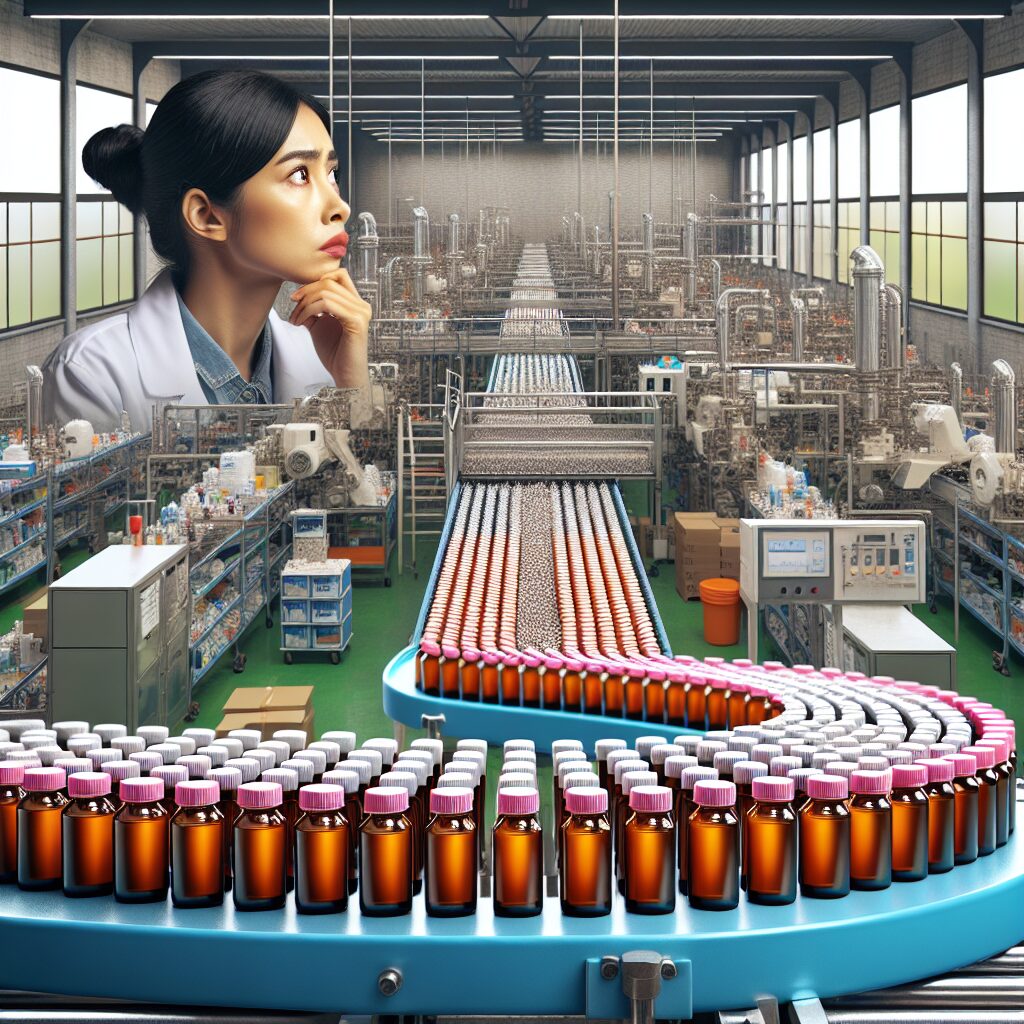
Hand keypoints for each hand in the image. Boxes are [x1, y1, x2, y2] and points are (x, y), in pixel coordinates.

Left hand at [288, 268, 371, 387]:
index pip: (338, 275)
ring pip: (326, 292)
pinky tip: (301, 322)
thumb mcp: (319, 326)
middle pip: (329, 281)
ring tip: (295, 319)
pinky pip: (327, 304)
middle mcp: (361, 305)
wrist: (345, 375)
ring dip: (304, 304)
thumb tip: (298, 297)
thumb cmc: (334, 353)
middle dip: (305, 292)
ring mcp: (361, 312)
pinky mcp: (356, 321)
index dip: (315, 281)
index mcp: (355, 303)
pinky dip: (309, 310)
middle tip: (293, 307)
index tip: (298, 296)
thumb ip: (313, 310)